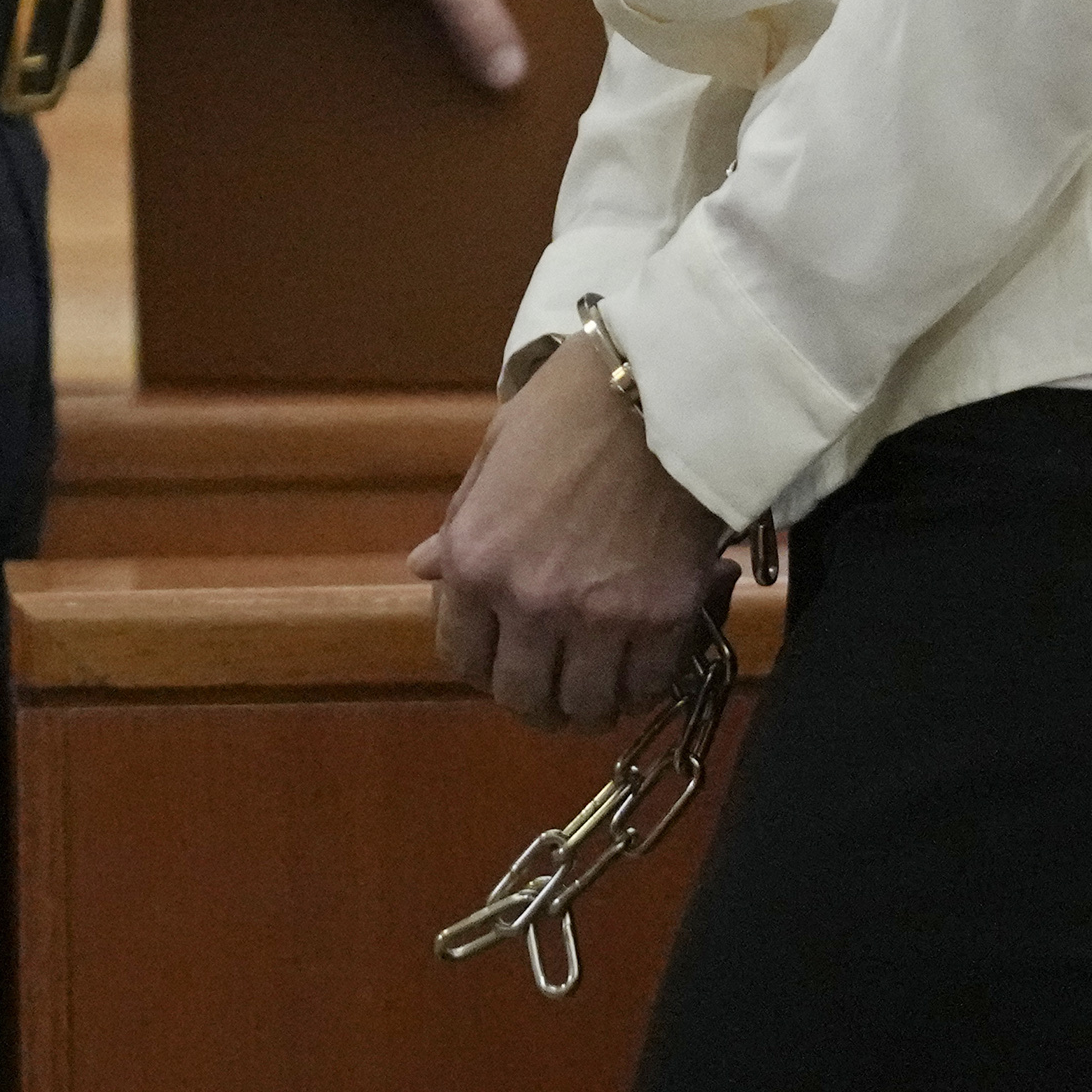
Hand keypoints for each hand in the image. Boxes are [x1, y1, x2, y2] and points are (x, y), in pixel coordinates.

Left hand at [411, 336, 734, 726]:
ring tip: (607, 683)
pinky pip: (651, 684)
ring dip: (594, 703)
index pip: (461, 658)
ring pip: (589, 707)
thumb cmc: (573, 404)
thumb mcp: (495, 456)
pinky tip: (648, 660)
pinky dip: (647, 684)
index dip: (483, 666)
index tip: (506, 657)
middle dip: (538, 700)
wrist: (666, 384)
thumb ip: (462, 525)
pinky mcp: (663, 616)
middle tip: (559, 684)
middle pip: (524, 698)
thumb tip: (424, 569)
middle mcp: (529, 602)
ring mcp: (598, 616)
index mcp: (476, 561)